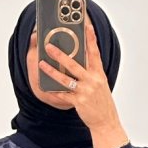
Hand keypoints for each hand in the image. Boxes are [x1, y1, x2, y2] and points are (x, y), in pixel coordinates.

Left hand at [38, 12, 121, 133]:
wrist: (106, 121)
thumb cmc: (102, 102)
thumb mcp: (100, 84)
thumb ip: (91, 72)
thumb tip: (78, 61)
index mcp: (99, 74)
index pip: (95, 53)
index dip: (91, 38)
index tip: (87, 26)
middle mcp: (92, 80)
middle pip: (74, 64)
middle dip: (60, 54)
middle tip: (49, 46)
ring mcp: (85, 91)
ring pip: (65, 78)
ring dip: (51, 70)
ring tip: (41, 64)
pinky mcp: (79, 101)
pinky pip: (63, 94)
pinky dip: (54, 90)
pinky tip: (45, 86)